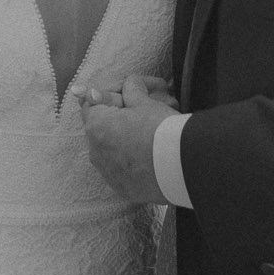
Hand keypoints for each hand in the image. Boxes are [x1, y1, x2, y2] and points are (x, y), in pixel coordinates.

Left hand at [78, 73, 177, 204]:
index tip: (129, 91)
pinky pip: (121, 169)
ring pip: (110, 149)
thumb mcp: (146, 102)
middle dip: (118, 116)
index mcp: (96, 126)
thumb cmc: (161, 130)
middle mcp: (95, 152)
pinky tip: (149, 154)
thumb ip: (131, 89)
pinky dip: (130, 160)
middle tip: (143, 110)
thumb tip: (128, 84)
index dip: (110, 93)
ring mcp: (108, 173)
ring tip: (149, 133)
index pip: (91, 102)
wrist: (182, 167)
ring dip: (123, 139)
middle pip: (101, 127)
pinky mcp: (122, 189)